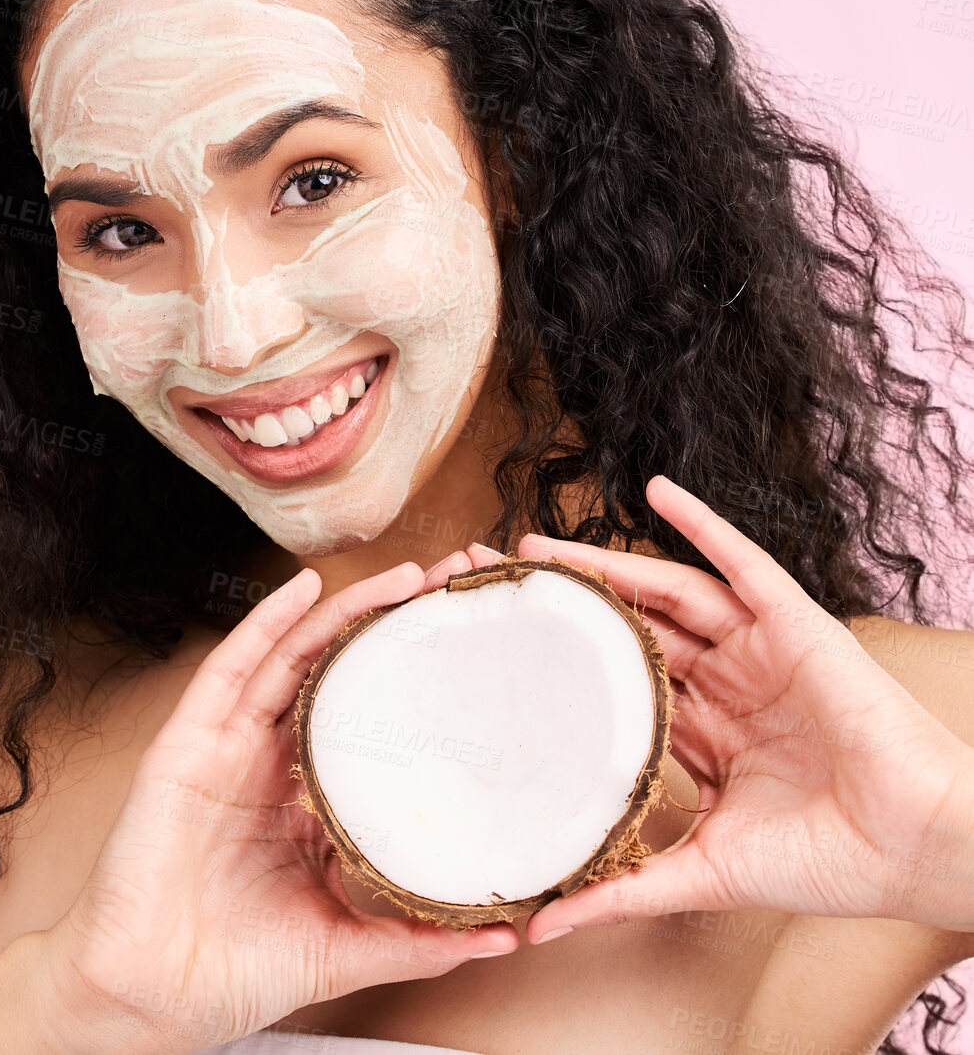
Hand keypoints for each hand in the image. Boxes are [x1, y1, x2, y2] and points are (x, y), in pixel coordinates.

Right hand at [43, 545, 518, 1053]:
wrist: (148, 999)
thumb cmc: (233, 973)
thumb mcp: (343, 949)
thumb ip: (416, 940)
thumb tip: (503, 935)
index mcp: (306, 804)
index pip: (370, 724)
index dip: (416, 684)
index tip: (471, 655)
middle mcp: (269, 763)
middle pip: (337, 676)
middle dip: (389, 631)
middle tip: (447, 591)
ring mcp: (227, 747)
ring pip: (294, 660)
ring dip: (344, 613)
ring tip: (403, 578)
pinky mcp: (187, 743)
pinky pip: (230, 670)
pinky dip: (266, 624)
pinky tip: (303, 588)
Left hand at [514, 474, 973, 944]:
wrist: (919, 849)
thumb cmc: (828, 864)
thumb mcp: (705, 872)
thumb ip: (625, 890)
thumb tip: (537, 926)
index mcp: (706, 737)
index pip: (618, 690)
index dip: (561, 672)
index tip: (498, 656)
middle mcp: (725, 685)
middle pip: (630, 633)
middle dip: (569, 609)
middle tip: (502, 584)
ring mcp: (758, 651)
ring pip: (668, 594)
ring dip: (608, 566)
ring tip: (542, 547)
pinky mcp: (795, 624)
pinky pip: (741, 561)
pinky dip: (702, 523)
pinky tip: (657, 490)